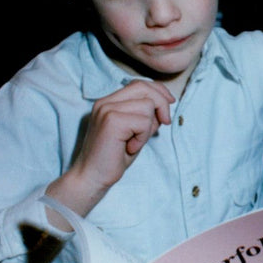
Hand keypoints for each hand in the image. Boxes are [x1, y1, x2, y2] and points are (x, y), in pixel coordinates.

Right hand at [46, 79, 174, 216]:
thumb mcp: (134, 132)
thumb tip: (165, 104)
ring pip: (147, 105)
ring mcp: (107, 109)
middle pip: (144, 87)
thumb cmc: (113, 157)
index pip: (139, 84)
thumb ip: (146, 116)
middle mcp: (105, 102)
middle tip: (165, 123)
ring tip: (135, 142)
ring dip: (148, 127)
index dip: (158, 91)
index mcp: (108, 102)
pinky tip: (130, 147)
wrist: (92, 177)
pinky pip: (143, 122)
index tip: (170, 104)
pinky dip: (143, 137)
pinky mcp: (112, 121)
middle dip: (161, 104)